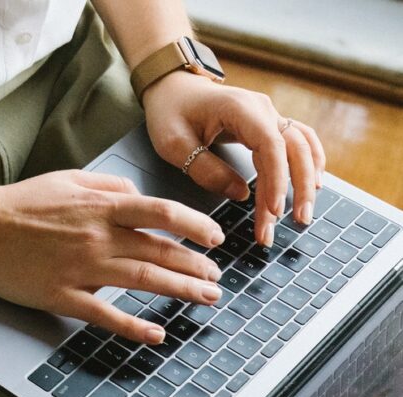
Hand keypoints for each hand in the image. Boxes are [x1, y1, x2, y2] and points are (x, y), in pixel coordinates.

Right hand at [0, 170, 224, 343]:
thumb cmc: (21, 203)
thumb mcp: (68, 178)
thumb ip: (108, 185)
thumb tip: (138, 195)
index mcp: (101, 207)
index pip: (162, 213)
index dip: (195, 225)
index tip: (215, 237)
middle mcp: (98, 237)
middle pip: (160, 251)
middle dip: (196, 265)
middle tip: (217, 278)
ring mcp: (82, 268)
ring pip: (144, 280)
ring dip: (180, 290)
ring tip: (206, 297)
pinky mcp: (63, 295)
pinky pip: (106, 314)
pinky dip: (134, 326)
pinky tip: (157, 333)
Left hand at [142, 72, 325, 245]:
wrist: (173, 87)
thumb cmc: (170, 112)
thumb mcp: (174, 143)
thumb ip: (205, 169)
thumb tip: (241, 194)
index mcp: (240, 109)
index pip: (271, 146)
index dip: (276, 179)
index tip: (274, 210)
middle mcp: (263, 109)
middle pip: (295, 148)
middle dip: (299, 188)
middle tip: (298, 222)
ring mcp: (269, 115)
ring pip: (300, 148)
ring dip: (305, 180)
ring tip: (303, 215)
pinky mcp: (268, 125)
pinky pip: (299, 142)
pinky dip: (309, 163)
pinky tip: (313, 186)